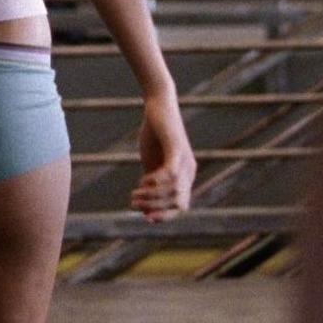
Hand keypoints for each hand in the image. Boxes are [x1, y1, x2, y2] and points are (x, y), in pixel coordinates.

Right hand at [132, 98, 194, 221]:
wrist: (158, 105)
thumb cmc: (154, 135)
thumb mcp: (151, 164)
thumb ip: (151, 185)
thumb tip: (145, 211)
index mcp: (186, 176)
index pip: (181, 205)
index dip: (165, 215)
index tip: (146, 217)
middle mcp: (190, 170)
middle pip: (178, 201)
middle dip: (155, 206)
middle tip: (132, 203)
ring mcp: (185, 159)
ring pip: (174, 190)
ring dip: (152, 196)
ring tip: (134, 194)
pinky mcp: (176, 147)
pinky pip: (171, 172)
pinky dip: (157, 181)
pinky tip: (143, 181)